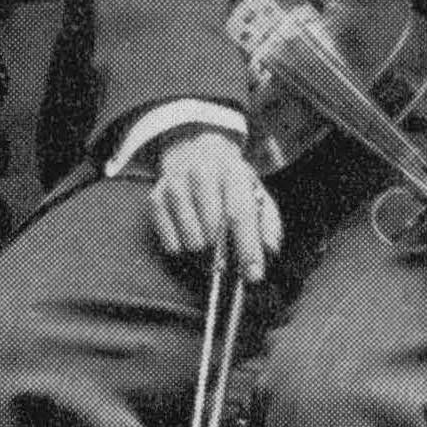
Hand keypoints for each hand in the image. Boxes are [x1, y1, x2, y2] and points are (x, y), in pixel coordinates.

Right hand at [146, 124, 279, 280]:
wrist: (195, 152)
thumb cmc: (230, 182)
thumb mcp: (256, 193)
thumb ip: (268, 222)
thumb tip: (270, 249)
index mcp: (231, 171)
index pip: (239, 214)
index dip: (248, 247)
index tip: (253, 275)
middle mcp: (200, 172)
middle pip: (213, 228)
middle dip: (225, 253)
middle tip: (229, 262)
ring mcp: (175, 184)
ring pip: (191, 238)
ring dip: (204, 251)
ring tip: (209, 244)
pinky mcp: (156, 198)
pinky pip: (169, 241)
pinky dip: (181, 247)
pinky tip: (189, 238)